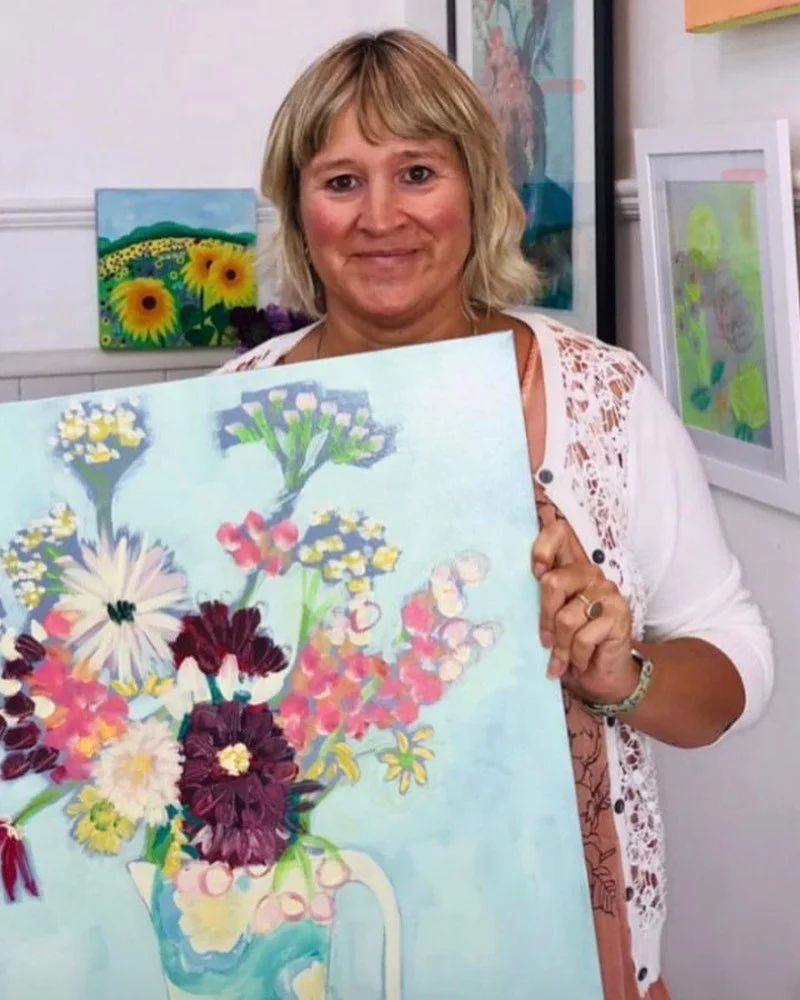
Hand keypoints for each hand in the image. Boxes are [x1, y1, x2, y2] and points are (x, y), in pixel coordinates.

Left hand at [531, 503, 637, 705]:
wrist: (601, 677)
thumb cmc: (570, 646)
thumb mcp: (550, 621)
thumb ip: (539, 601)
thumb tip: (510, 593)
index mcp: (569, 568)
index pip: (559, 533)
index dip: (543, 547)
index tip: (535, 572)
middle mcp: (590, 574)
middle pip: (553, 583)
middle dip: (545, 619)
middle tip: (546, 642)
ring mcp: (607, 592)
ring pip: (566, 617)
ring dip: (561, 647)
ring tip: (562, 659)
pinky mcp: (618, 614)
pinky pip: (584, 637)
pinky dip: (577, 656)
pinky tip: (580, 662)